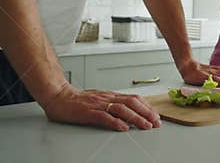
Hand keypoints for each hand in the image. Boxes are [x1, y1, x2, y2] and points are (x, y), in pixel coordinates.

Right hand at [43, 84, 160, 130]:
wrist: (58, 95)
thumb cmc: (78, 99)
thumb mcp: (100, 99)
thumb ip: (113, 104)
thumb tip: (129, 113)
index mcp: (111, 95)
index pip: (134, 99)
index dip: (147, 107)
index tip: (156, 116)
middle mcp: (107, 98)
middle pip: (132, 103)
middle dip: (147, 113)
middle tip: (157, 122)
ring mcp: (98, 104)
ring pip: (121, 109)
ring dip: (136, 118)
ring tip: (146, 126)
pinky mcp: (88, 112)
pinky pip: (104, 117)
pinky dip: (115, 122)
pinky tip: (124, 128)